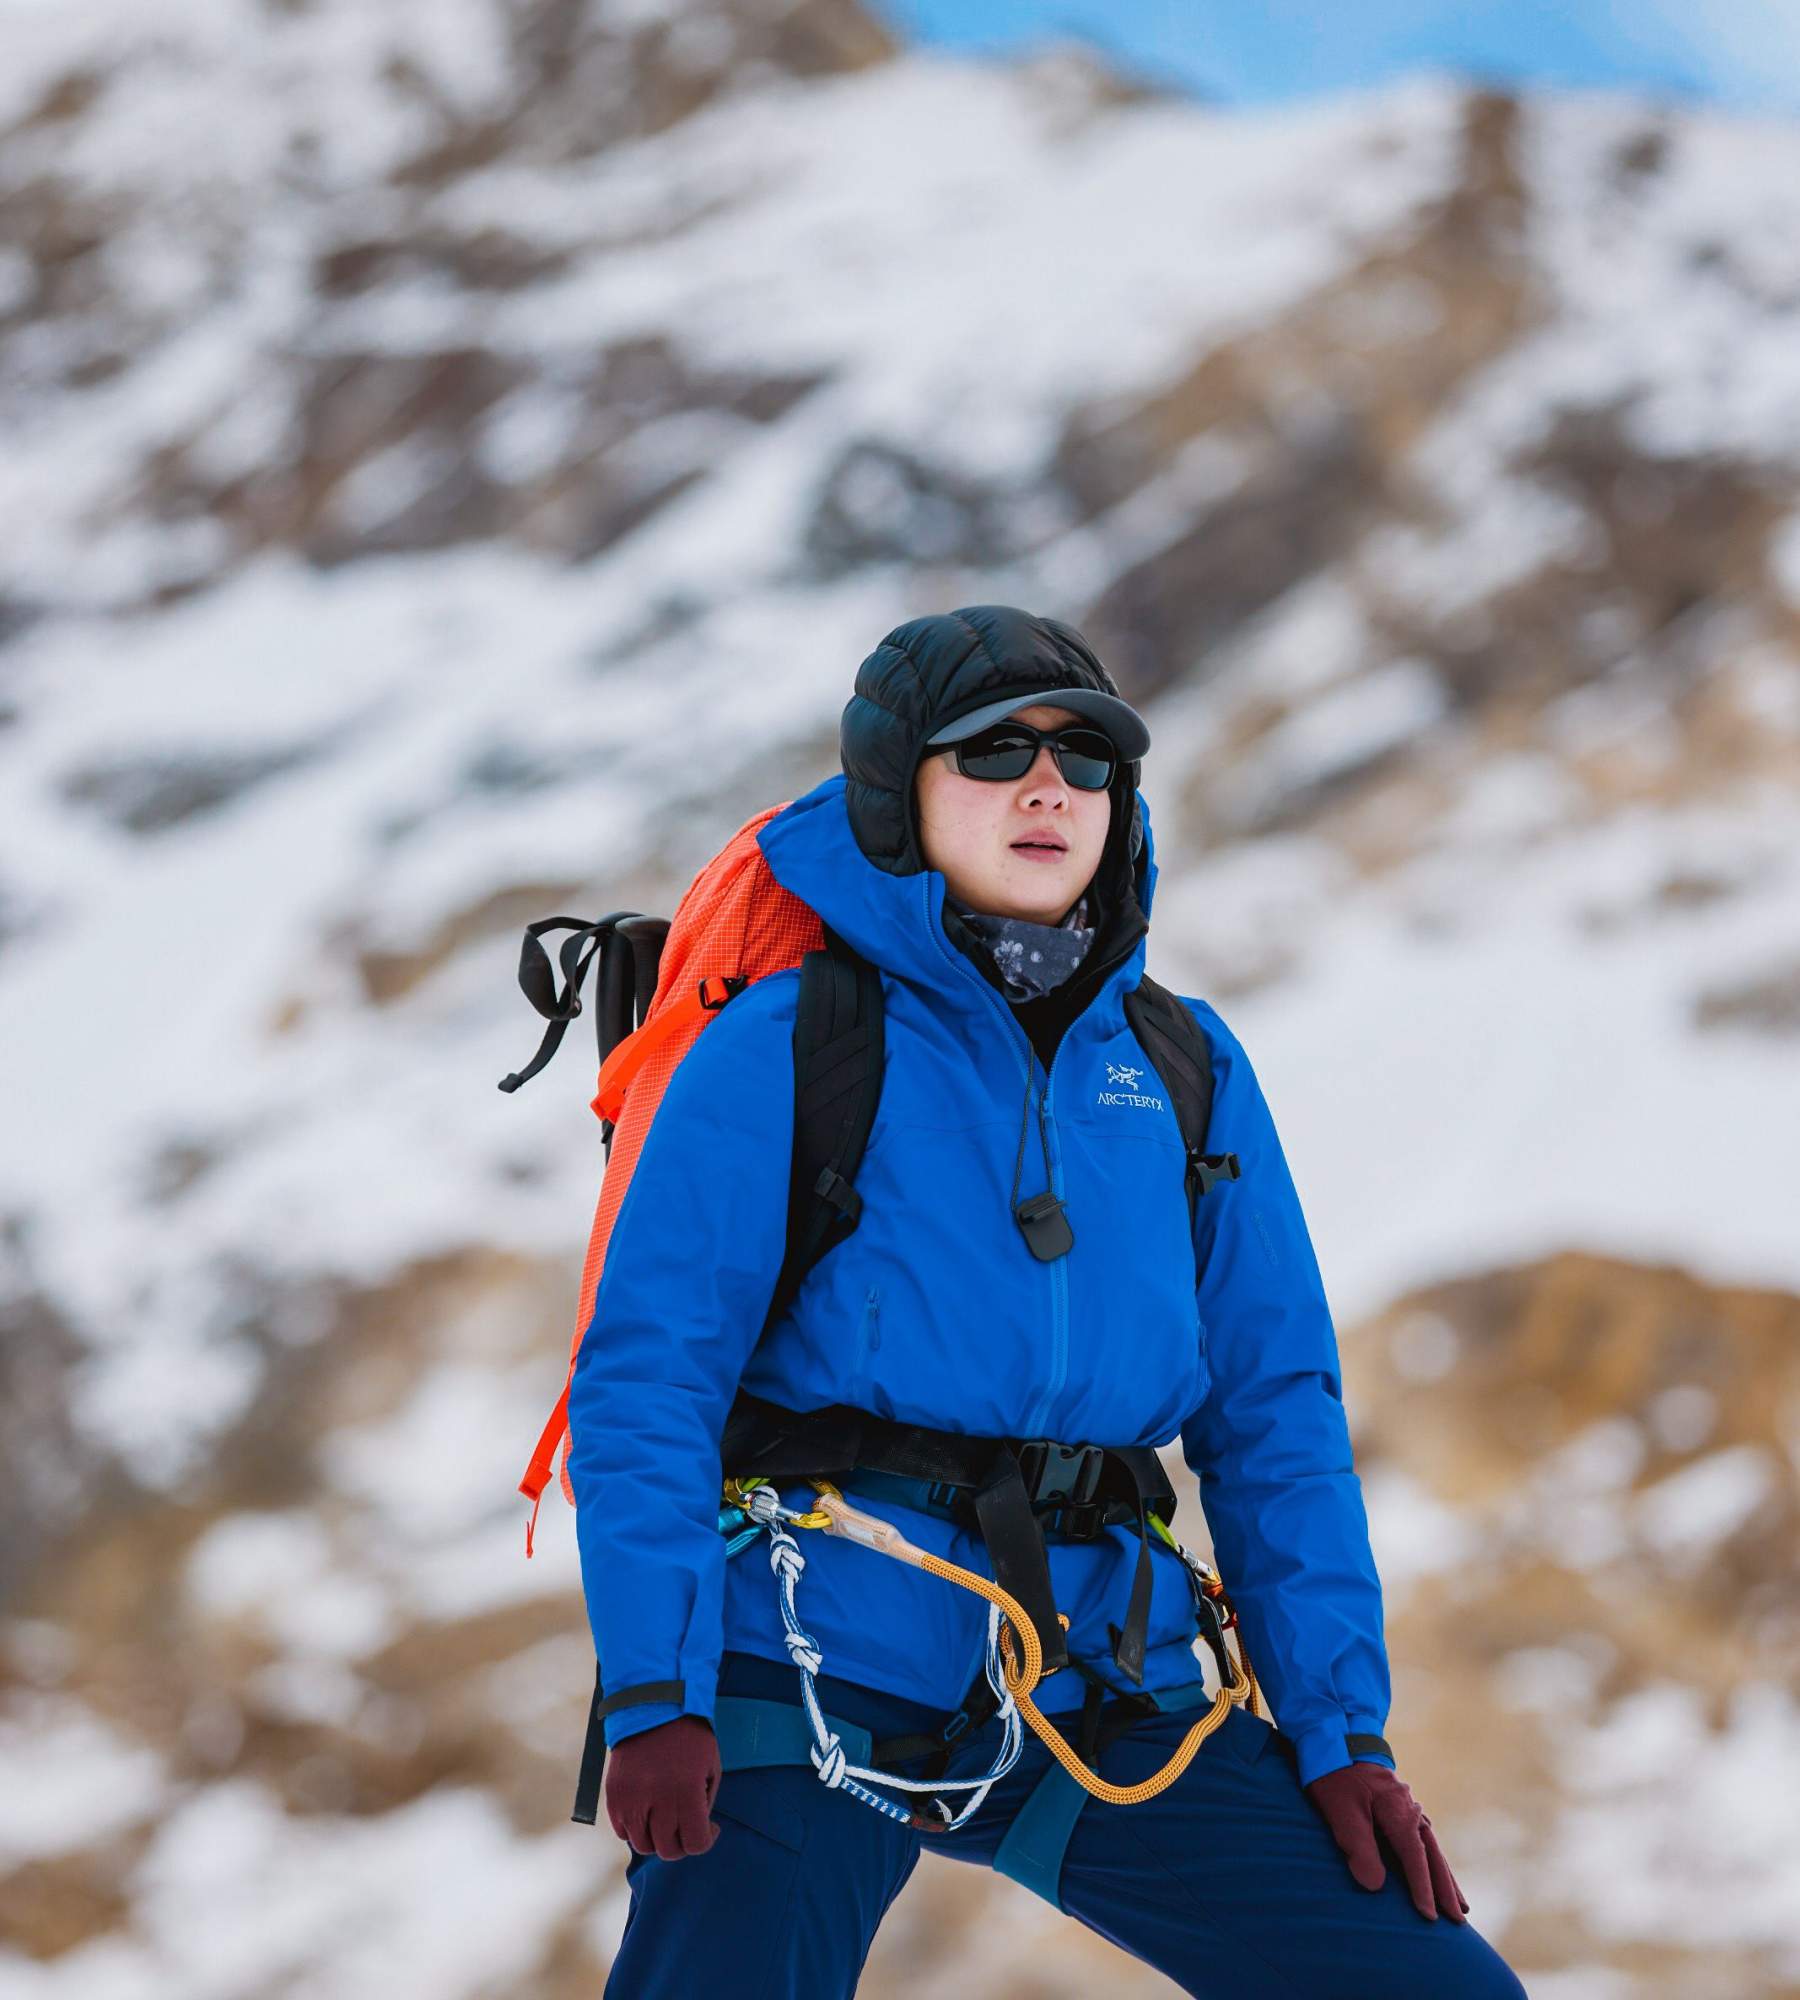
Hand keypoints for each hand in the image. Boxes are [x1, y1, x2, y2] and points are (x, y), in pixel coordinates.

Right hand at [604, 1715, 721, 1860]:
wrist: (653, 1706)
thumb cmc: (690, 1737)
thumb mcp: (710, 1767)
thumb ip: (704, 1804)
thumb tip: (697, 1832)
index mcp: (686, 1791)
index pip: (695, 1843)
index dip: (706, 1840)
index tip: (709, 1828)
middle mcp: (657, 1799)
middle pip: (668, 1850)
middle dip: (682, 1843)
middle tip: (687, 1827)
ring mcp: (631, 1799)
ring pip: (642, 1845)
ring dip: (657, 1839)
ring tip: (665, 1820)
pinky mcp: (613, 1795)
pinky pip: (622, 1831)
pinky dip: (635, 1829)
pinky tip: (647, 1814)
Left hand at [1304, 1763, 1469, 1922]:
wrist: (1333, 1736)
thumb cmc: (1335, 1775)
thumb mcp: (1341, 1811)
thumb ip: (1358, 1848)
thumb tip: (1376, 1887)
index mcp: (1399, 1812)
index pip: (1415, 1858)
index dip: (1423, 1888)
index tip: (1430, 1917)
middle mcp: (1410, 1809)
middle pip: (1432, 1855)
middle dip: (1445, 1888)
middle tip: (1459, 1919)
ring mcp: (1407, 1805)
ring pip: (1432, 1846)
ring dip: (1444, 1875)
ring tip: (1460, 1904)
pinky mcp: (1398, 1803)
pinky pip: (1423, 1836)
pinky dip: (1433, 1857)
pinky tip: (1437, 1868)